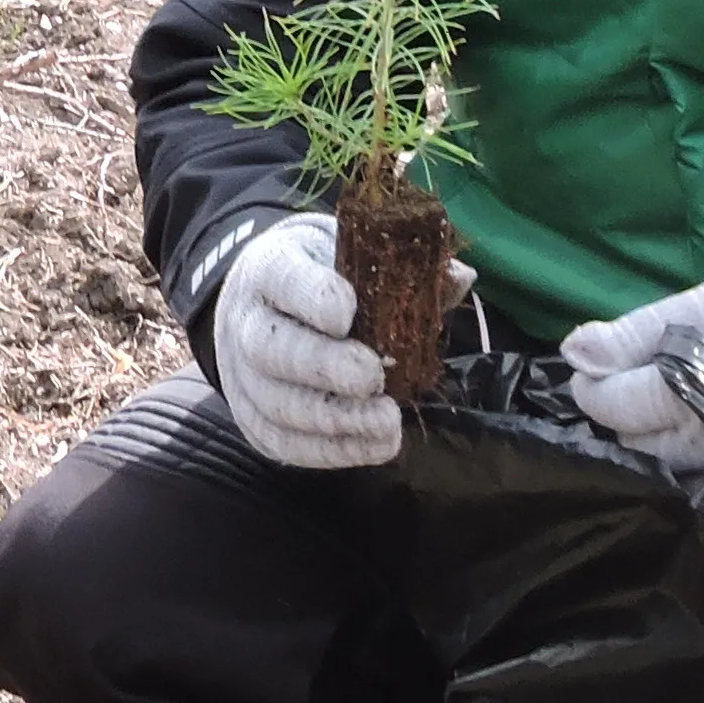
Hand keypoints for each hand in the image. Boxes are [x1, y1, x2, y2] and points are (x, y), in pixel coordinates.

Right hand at [211, 211, 404, 470]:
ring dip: (335, 419)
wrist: (259, 306)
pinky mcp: (254, 421)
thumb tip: (461, 279)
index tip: (347, 311)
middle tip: (372, 377)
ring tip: (388, 423)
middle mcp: (246, 322)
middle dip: (324, 366)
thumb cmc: (319, 275)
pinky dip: (332, 450)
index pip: (282, 279)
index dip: (312, 296)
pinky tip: (376, 445)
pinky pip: (285, 443)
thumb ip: (400, 268)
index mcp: (269, 268)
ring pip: (278, 404)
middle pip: (272, 349)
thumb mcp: (349, 252)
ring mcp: (242, 376)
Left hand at [562, 274, 703, 478]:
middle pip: (638, 446)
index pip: (629, 403)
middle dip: (622, 417)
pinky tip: (693, 438)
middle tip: (635, 385)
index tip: (591, 376)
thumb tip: (574, 352)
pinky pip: (703, 492)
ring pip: (666, 473)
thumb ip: (642, 328)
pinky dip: (687, 466)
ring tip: (666, 408)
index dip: (597, 390)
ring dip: (652, 442)